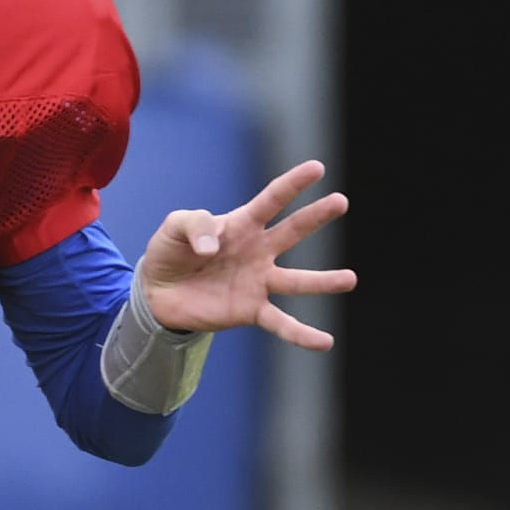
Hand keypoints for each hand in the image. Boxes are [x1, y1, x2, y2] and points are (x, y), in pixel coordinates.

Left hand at [137, 159, 355, 349]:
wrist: (158, 291)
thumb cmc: (171, 252)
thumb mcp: (174, 227)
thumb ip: (194, 225)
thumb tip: (213, 247)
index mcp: (241, 225)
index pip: (271, 200)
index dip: (293, 184)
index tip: (317, 168)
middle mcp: (258, 251)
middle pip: (293, 231)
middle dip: (316, 215)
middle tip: (341, 201)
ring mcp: (258, 282)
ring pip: (297, 281)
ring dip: (324, 281)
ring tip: (350, 279)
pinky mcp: (251, 310)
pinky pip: (281, 323)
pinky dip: (302, 334)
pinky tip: (325, 342)